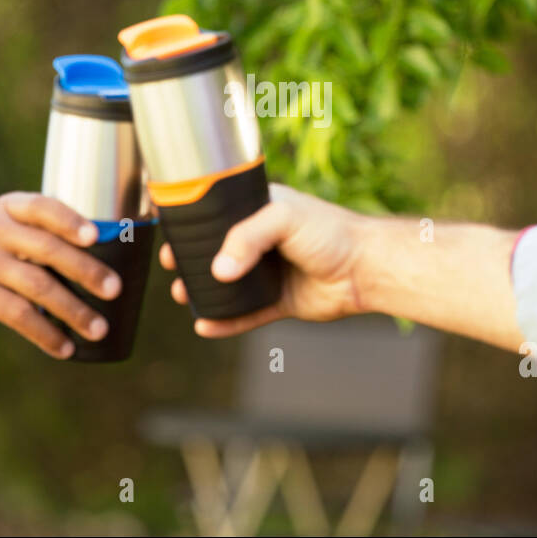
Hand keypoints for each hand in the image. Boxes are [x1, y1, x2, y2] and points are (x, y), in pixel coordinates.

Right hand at [0, 192, 119, 357]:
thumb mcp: (5, 236)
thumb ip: (43, 238)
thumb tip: (108, 258)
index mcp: (7, 209)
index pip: (43, 207)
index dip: (70, 220)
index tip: (96, 236)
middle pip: (47, 249)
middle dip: (85, 270)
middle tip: (114, 290)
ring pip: (38, 286)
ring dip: (73, 310)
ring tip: (99, 328)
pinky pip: (19, 315)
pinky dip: (46, 334)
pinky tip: (65, 348)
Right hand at [159, 183, 368, 337]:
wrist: (365, 268)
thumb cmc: (332, 231)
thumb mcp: (285, 218)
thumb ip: (247, 238)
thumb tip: (218, 270)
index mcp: (260, 212)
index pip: (218, 216)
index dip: (193, 226)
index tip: (171, 234)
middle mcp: (262, 242)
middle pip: (217, 252)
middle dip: (191, 261)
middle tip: (174, 267)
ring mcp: (269, 274)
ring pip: (227, 286)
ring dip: (204, 293)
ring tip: (184, 296)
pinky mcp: (279, 302)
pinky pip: (245, 315)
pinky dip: (225, 322)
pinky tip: (205, 326)